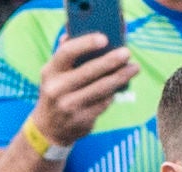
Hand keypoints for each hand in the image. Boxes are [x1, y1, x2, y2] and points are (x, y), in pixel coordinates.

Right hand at [32, 32, 135, 150]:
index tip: (105, 39)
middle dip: (111, 61)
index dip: (86, 44)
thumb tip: (72, 33)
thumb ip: (64, 54)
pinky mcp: (81, 121)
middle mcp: (57, 89)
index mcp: (50, 72)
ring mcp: (69, 106)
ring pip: (101, 89)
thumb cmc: (56, 92)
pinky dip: (113, 94)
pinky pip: (103, 103)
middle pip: (89, 72)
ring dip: (120, 77)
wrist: (48, 129)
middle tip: (127, 53)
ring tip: (133, 68)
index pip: (67, 53)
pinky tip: (120, 86)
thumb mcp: (53, 73)